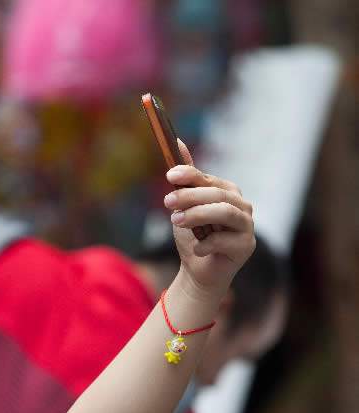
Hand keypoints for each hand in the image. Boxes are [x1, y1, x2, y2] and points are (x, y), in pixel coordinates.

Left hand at [164, 140, 255, 299]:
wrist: (197, 271)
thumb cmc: (193, 236)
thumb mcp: (183, 206)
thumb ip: (184, 179)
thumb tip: (176, 141)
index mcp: (227, 192)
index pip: (209, 179)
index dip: (190, 175)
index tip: (169, 175)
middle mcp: (241, 206)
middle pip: (217, 194)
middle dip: (189, 196)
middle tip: (166, 202)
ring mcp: (246, 226)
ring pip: (224, 212)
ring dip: (196, 216)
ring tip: (176, 221)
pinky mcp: (245, 247)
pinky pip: (223, 240)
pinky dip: (204, 244)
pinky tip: (196, 248)